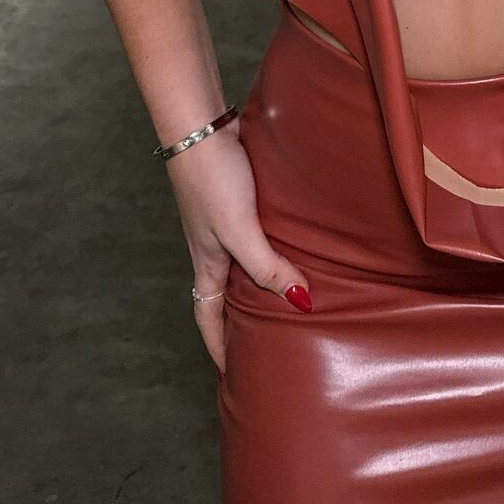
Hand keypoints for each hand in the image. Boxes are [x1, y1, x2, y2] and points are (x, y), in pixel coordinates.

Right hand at [164, 123, 313, 377]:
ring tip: (290, 297)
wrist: (202, 125)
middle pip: (226, 295)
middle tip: (266, 345)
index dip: (219, 349)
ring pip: (245, 262)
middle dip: (241, 322)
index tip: (232, 377)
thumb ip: (267, 267)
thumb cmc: (212, 179)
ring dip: (261, 282)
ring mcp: (226, 221)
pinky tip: (297, 242)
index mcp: (207, 263)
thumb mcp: (239, 231)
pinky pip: (259, 234)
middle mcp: (215, 247)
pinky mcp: (240, 197)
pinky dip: (274, 246)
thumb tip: (300, 303)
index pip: (209, 319)